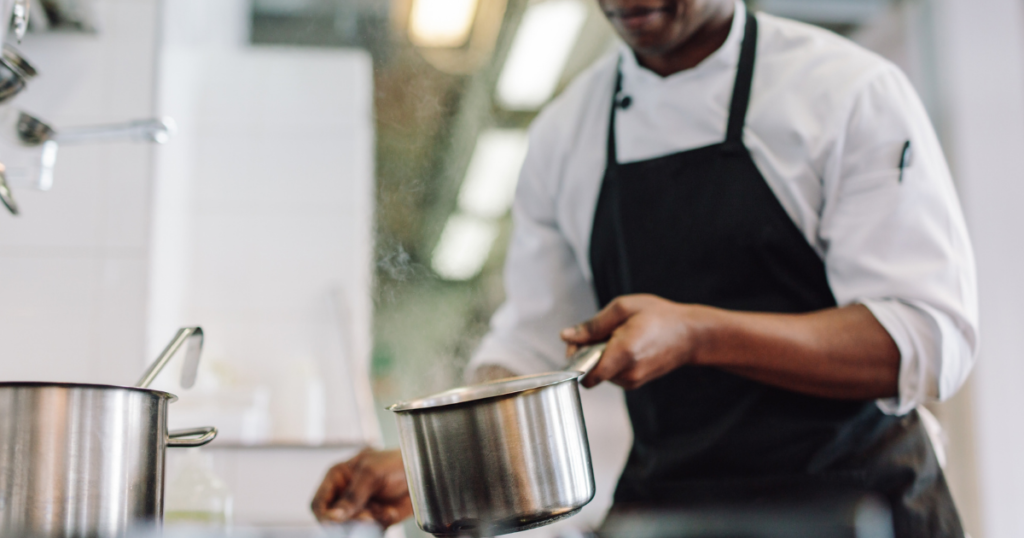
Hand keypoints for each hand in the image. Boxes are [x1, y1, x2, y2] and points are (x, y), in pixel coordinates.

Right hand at [311, 448, 412, 527]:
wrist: (423, 472)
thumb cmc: (396, 462)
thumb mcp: (371, 473)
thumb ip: (352, 495)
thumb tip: (333, 516)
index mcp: (338, 477)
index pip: (319, 503)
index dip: (324, 516)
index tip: (336, 521)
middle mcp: (346, 495)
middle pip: (333, 521)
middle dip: (350, 521)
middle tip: (367, 515)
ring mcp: (360, 509)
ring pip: (351, 529)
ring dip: (367, 523)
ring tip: (383, 510)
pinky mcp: (375, 520)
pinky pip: (369, 532)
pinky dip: (380, 525)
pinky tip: (390, 512)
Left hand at [561, 294, 714, 389]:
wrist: (690, 335)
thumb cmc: (659, 316)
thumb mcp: (623, 308)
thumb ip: (592, 325)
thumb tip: (567, 336)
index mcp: (623, 353)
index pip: (585, 374)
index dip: (575, 359)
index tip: (580, 342)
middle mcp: (627, 373)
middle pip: (590, 372)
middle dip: (588, 353)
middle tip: (603, 333)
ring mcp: (633, 381)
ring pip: (600, 373)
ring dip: (601, 357)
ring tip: (620, 337)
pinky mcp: (635, 383)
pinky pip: (612, 375)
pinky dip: (612, 362)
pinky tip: (627, 346)